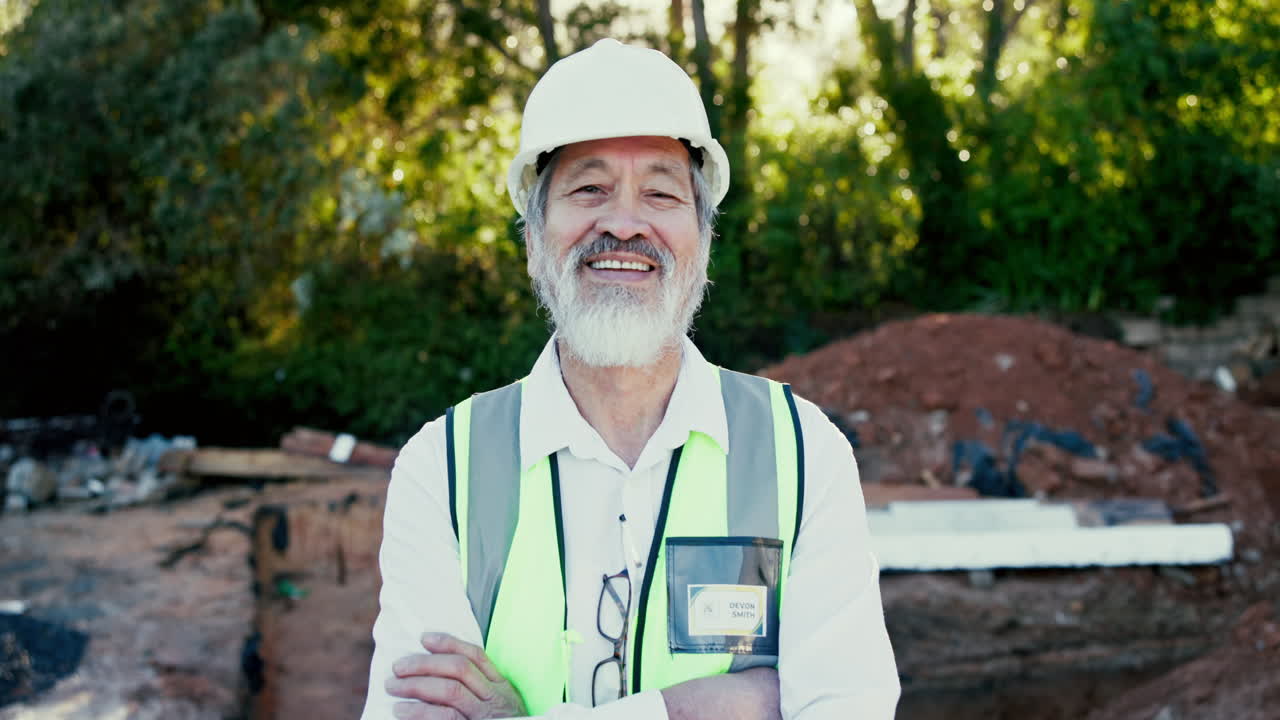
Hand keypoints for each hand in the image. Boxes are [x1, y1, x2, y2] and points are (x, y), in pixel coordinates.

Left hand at [386, 632, 527, 719]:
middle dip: (425, 664)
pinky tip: (402, 711)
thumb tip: (438, 670)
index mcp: (500, 687)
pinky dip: (420, 713)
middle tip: (397, 668)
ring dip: (417, 686)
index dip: (448, 643)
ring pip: (451, 691)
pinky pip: (446, 719)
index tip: (423, 638)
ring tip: (393, 687)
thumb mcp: (500, 705)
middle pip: (459, 669)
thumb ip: (480, 687)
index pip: (475, 656)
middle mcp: (494, 699)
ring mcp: (483, 716)